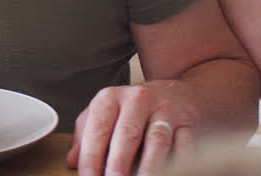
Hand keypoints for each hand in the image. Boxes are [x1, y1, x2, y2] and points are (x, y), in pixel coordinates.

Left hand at [69, 82, 198, 175]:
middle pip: (127, 134)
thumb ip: (86, 134)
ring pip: (157, 140)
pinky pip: (185, 144)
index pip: (98, 128)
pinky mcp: (187, 122)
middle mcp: (137, 100)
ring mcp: (165, 110)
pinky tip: (169, 172)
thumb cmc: (132, 108)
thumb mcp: (105, 113)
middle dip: (118, 163)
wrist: (176, 93)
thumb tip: (73, 161)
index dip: (91, 156)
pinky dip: (178, 162)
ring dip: (149, 166)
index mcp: (111, 97)